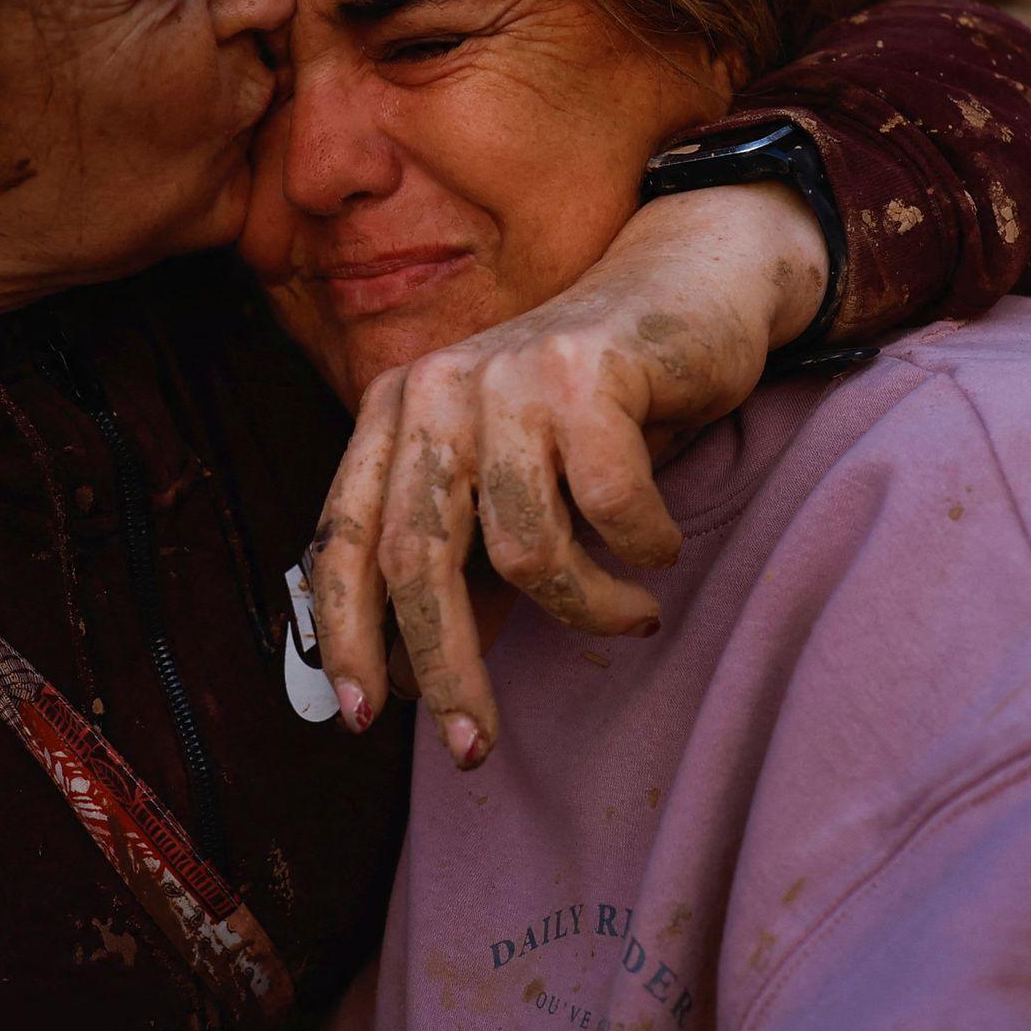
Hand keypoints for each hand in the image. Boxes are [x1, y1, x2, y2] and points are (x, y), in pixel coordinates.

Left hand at [305, 182, 824, 768]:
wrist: (686, 285)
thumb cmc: (592, 404)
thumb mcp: (509, 476)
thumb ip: (460, 555)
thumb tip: (406, 677)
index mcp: (398, 411)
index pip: (345, 537)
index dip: (345, 632)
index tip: (363, 716)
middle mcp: (437, 387)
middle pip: (418, 557)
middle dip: (447, 668)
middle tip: (478, 745)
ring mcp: (509, 376)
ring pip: (526, 548)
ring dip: (589, 607)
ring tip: (631, 613)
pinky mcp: (587, 372)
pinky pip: (612, 509)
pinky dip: (645, 549)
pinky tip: (662, 546)